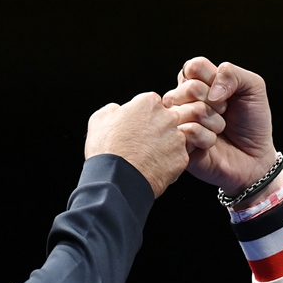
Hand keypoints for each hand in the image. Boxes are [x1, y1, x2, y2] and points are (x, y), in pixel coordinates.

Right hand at [85, 92, 216, 197]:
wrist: (116, 180)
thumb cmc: (107, 150)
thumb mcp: (99, 120)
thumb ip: (113, 110)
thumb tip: (117, 111)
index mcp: (149, 103)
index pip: (155, 103)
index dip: (147, 115)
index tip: (141, 125)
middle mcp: (168, 117)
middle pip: (172, 117)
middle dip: (163, 127)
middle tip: (149, 141)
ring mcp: (178, 138)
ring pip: (180, 137)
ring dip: (169, 144)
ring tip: (152, 156)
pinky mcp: (183, 158)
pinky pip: (181, 156)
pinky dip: (170, 162)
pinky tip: (156, 167)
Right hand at [163, 57, 277, 194]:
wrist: (256, 157)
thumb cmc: (252, 121)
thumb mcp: (253, 87)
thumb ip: (232, 73)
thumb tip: (211, 90)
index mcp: (197, 83)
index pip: (192, 66)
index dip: (212, 78)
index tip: (225, 93)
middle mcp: (183, 101)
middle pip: (189, 88)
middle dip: (216, 103)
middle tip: (224, 113)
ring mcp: (178, 122)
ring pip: (188, 110)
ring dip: (213, 121)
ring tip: (219, 130)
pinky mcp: (178, 145)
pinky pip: (189, 132)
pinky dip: (207, 137)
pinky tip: (211, 143)